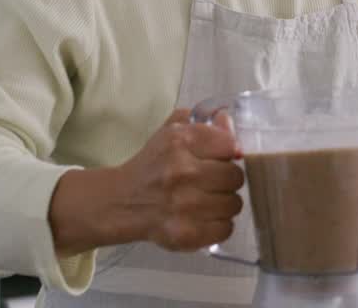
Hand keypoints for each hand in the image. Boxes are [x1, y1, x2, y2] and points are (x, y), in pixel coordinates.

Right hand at [114, 109, 245, 250]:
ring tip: (206, 200)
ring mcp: (184, 206)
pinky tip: (203, 217)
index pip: (231, 145)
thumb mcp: (173, 133)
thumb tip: (229, 123)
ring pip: (234, 203)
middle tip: (211, 181)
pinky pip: (226, 228)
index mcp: (180, 142)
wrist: (120, 202)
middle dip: (227, 179)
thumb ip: (207, 123)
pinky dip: (219, 225)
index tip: (220, 158)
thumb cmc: (153, 165)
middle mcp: (182, 172)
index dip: (228, 153)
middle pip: (236, 176)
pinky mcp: (185, 234)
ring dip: (224, 203)